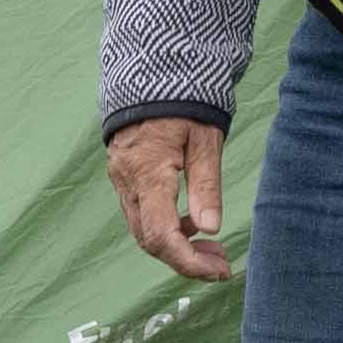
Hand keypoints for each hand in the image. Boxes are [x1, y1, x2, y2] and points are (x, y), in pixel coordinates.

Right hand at [103, 116, 239, 283]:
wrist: (153, 71)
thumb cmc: (184, 102)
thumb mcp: (205, 140)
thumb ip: (206, 186)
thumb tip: (210, 229)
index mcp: (147, 174)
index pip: (162, 236)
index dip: (189, 262)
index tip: (219, 271)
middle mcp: (127, 181)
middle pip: (149, 240)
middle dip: (185, 259)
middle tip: (221, 262)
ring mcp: (121, 179)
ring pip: (142, 229)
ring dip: (176, 245)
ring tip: (213, 245)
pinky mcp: (123, 174)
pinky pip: (139, 212)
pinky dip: (165, 225)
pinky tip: (191, 220)